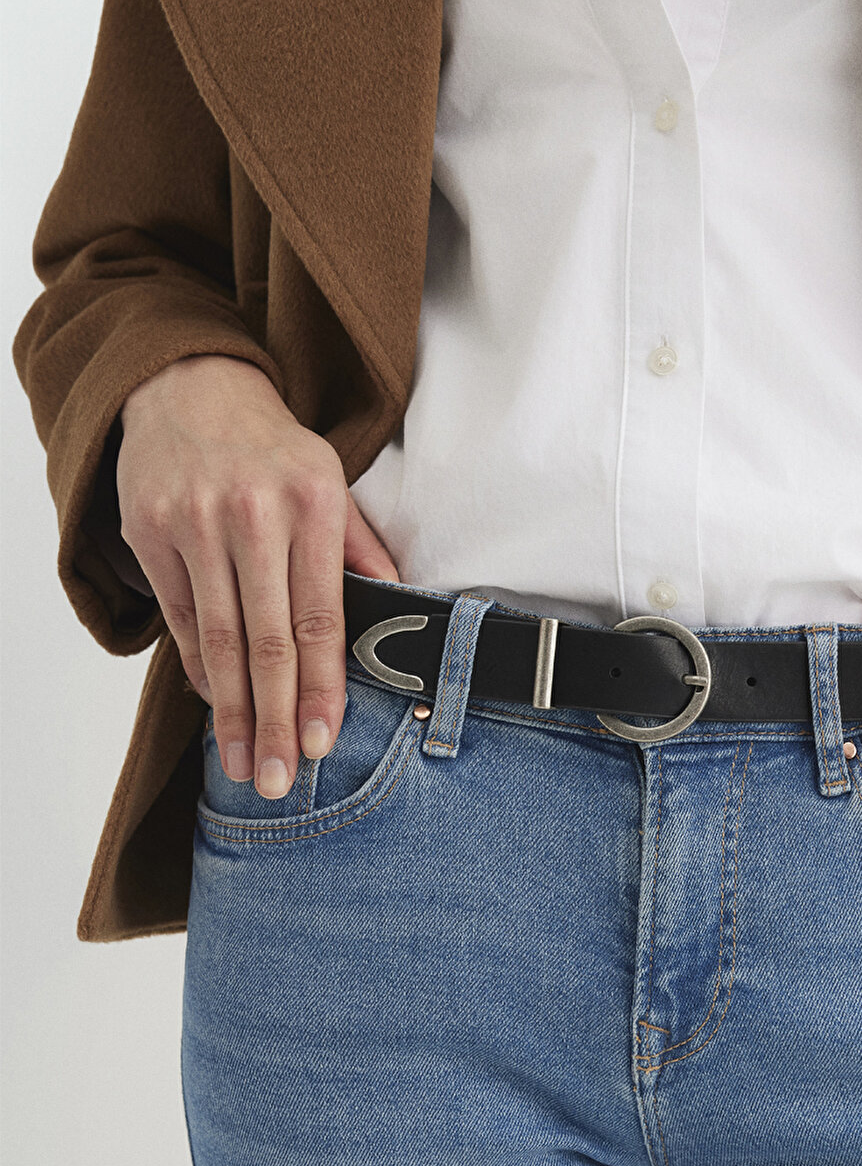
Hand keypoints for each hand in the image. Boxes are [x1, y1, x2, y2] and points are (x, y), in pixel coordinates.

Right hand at [116, 354, 398, 795]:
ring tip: (244, 765)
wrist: (191, 386)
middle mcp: (252, 517)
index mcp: (311, 506)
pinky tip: (218, 709)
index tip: (321, 741)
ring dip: (231, 712)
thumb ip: (363, 551)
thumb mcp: (334, 483)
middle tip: (278, 779)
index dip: (320, 687)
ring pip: (219, 640)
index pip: (319, 618)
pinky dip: (202, 670)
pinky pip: (183, 620)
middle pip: (265, 641)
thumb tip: (404, 613)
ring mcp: (195, 525)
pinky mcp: (152, 534)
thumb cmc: (274, 450)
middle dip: (273, 718)